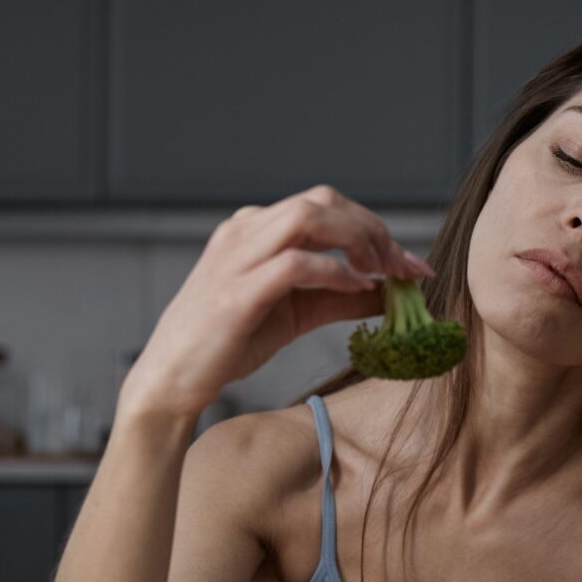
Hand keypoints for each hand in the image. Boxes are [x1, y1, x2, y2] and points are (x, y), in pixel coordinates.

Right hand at [118, 184, 435, 421]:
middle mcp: (244, 231)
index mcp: (255, 229)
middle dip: (373, 229)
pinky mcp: (236, 292)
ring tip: (384, 273)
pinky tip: (357, 289)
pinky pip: (296, 263)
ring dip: (358, 240)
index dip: (373, 228)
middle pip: (322, 201)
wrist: (171, 380)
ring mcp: (237, 257)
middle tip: (404, 268)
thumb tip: (392, 292)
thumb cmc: (227, 344)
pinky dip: (335, 272)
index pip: (325, 206)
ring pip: (308, 216)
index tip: (410, 265)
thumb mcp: (296, 314)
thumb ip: (340, 298)